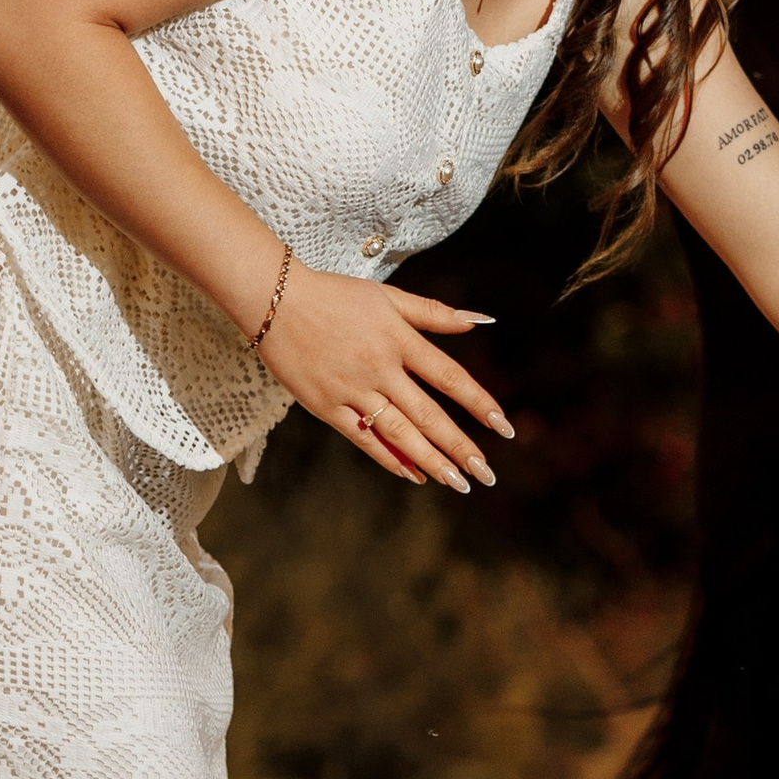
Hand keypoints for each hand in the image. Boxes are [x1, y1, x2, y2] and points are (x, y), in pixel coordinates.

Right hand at [256, 267, 513, 493]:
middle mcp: (379, 368)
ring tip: (458, 483)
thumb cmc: (335, 295)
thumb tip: (481, 321)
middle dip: (461, 447)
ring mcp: (351, 389)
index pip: (449, 377)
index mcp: (399, 339)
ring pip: (399, 432)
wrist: (275, 299)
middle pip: (428, 415)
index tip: (503, 427)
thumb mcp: (388, 297)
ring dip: (432, 460)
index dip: (479, 403)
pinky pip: (362, 438)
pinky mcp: (325, 405)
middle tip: (487, 475)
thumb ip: (434, 313)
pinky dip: (388, 458)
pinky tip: (413, 475)